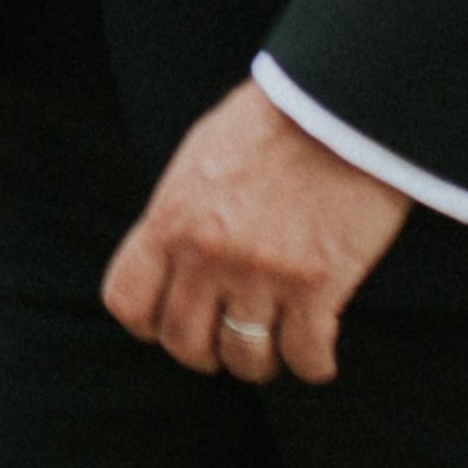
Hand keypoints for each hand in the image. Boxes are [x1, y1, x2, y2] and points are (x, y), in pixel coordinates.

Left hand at [98, 82, 413, 385]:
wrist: (340, 103)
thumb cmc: (273, 122)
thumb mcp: (200, 157)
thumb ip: (180, 211)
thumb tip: (169, 253)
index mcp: (170, 218)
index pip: (128, 301)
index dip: (149, 323)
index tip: (172, 322)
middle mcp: (207, 252)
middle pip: (184, 342)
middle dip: (206, 352)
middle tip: (228, 343)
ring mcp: (261, 272)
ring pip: (245, 358)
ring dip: (259, 364)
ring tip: (275, 349)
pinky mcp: (318, 284)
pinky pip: (305, 357)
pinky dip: (312, 365)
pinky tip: (317, 356)